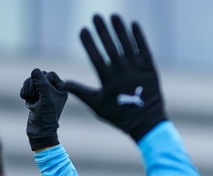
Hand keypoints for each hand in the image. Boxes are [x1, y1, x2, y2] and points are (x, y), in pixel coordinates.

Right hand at [19, 68, 67, 150]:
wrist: (39, 131)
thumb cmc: (46, 114)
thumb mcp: (45, 95)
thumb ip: (41, 80)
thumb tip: (35, 70)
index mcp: (61, 89)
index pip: (50, 74)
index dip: (43, 80)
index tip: (43, 91)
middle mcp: (53, 90)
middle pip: (39, 75)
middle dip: (34, 84)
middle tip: (35, 95)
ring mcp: (42, 93)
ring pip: (31, 80)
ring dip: (28, 88)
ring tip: (30, 98)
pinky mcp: (34, 97)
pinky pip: (26, 87)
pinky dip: (24, 93)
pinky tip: (27, 102)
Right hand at [65, 14, 165, 141]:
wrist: (146, 123)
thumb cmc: (118, 115)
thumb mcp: (96, 105)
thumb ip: (80, 92)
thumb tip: (62, 83)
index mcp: (108, 81)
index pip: (95, 57)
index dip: (88, 42)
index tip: (82, 29)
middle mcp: (122, 72)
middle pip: (111, 46)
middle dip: (102, 30)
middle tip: (95, 16)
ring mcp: (137, 69)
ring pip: (127, 44)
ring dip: (120, 29)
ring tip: (113, 16)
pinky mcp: (150, 68)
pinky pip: (144, 48)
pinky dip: (139, 36)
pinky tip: (133, 24)